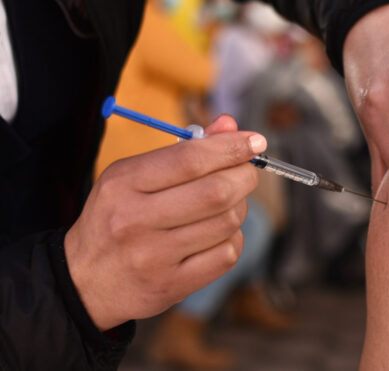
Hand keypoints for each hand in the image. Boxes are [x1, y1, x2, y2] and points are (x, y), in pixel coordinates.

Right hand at [65, 115, 265, 330]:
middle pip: (216, 191)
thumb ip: (182, 150)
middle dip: (244, 176)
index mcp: (123, 184)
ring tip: (226, 205)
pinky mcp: (172, 285)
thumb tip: (230, 125)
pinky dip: (233, 238)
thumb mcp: (133, 177)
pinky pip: (227, 254)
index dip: (231, 147)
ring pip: (227, 222)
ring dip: (239, 208)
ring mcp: (153, 257)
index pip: (190, 159)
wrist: (86, 282)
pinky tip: (218, 234)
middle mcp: (135, 220)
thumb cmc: (118, 219)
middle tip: (247, 173)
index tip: (256, 142)